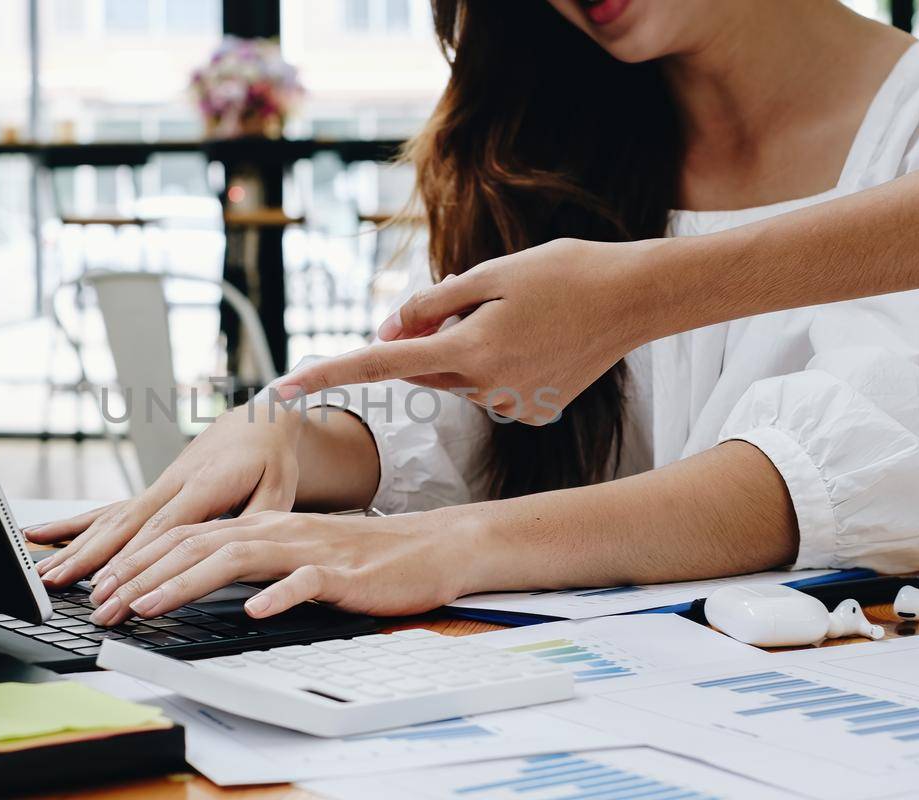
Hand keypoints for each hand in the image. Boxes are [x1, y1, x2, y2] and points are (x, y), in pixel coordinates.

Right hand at [25, 404, 305, 595]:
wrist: (255, 421)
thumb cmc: (269, 460)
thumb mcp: (279, 489)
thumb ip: (260, 521)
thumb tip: (245, 552)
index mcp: (204, 485)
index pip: (165, 529)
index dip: (136, 559)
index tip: (112, 587)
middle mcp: (170, 485)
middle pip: (125, 528)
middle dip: (93, 563)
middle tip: (65, 592)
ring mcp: (154, 488)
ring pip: (108, 521)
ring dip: (75, 549)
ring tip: (45, 576)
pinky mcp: (147, 494)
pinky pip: (104, 512)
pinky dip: (71, 525)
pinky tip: (39, 536)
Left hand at [84, 510, 484, 625]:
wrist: (428, 548)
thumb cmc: (358, 559)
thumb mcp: (293, 556)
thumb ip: (250, 563)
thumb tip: (195, 581)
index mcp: (259, 527)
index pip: (186, 539)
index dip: (138, 562)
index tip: (101, 590)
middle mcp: (275, 531)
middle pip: (196, 545)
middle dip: (142, 575)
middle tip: (104, 604)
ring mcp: (307, 549)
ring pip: (235, 558)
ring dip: (187, 583)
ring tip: (150, 606)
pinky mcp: (341, 572)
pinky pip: (305, 582)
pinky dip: (278, 595)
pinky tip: (255, 610)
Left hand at [274, 238, 666, 424]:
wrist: (637, 298)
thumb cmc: (565, 272)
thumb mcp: (491, 273)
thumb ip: (430, 305)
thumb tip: (386, 331)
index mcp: (469, 351)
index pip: (381, 363)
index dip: (327, 373)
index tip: (280, 389)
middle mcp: (487, 388)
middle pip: (425, 366)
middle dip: (430, 336)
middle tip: (478, 298)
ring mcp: (513, 405)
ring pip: (460, 377)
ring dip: (469, 348)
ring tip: (523, 315)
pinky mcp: (535, 411)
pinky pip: (494, 386)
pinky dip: (503, 364)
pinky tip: (543, 341)